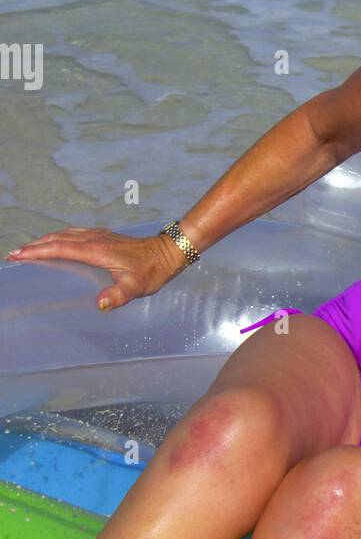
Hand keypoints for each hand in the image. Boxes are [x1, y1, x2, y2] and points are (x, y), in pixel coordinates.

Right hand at [4, 227, 186, 310]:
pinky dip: (59, 238)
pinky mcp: (104, 236)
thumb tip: (100, 304)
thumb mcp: (135, 287)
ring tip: (28, 249)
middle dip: (34, 246)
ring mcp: (99, 235)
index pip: (60, 248)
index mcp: (96, 250)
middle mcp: (94, 239)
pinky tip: (57, 242)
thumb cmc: (152, 271)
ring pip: (65, 234)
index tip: (19, 255)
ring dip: (45, 240)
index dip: (38, 251)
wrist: (168, 252)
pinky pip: (74, 234)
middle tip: (14, 254)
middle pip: (57, 239)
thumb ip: (118, 295)